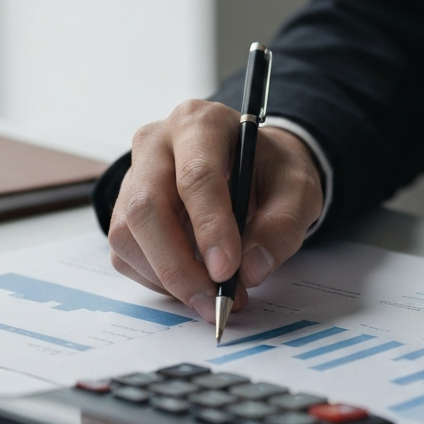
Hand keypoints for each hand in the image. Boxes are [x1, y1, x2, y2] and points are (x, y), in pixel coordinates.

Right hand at [107, 100, 323, 323]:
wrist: (252, 167)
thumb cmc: (271, 171)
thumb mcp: (298, 189)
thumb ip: (282, 225)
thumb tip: (251, 270)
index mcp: (201, 123)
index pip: (196, 176)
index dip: (210, 227)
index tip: (227, 272)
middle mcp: (156, 143)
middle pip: (147, 207)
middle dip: (178, 264)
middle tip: (214, 300)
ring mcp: (133, 176)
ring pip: (127, 234)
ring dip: (167, 277)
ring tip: (211, 296)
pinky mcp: (124, 209)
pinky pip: (126, 254)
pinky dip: (157, 280)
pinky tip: (192, 282)